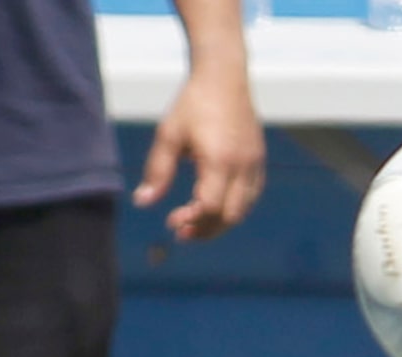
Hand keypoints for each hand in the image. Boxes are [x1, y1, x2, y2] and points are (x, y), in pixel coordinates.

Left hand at [134, 70, 265, 240]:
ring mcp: (254, 167)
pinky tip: (215, 206)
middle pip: (228, 217)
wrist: (224, 77)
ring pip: (242, 211)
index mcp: (219, 161)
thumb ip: (157, 171)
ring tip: (196, 224)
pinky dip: (232, 209)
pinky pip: (250, 198)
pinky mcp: (259, 164)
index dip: (191, 220)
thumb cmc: (193, 103)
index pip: (209, 206)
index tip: (171, 222)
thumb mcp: (168, 134)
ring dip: (219, 223)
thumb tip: (143, 202)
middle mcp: (242, 168)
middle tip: (182, 233)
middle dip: (205, 230)